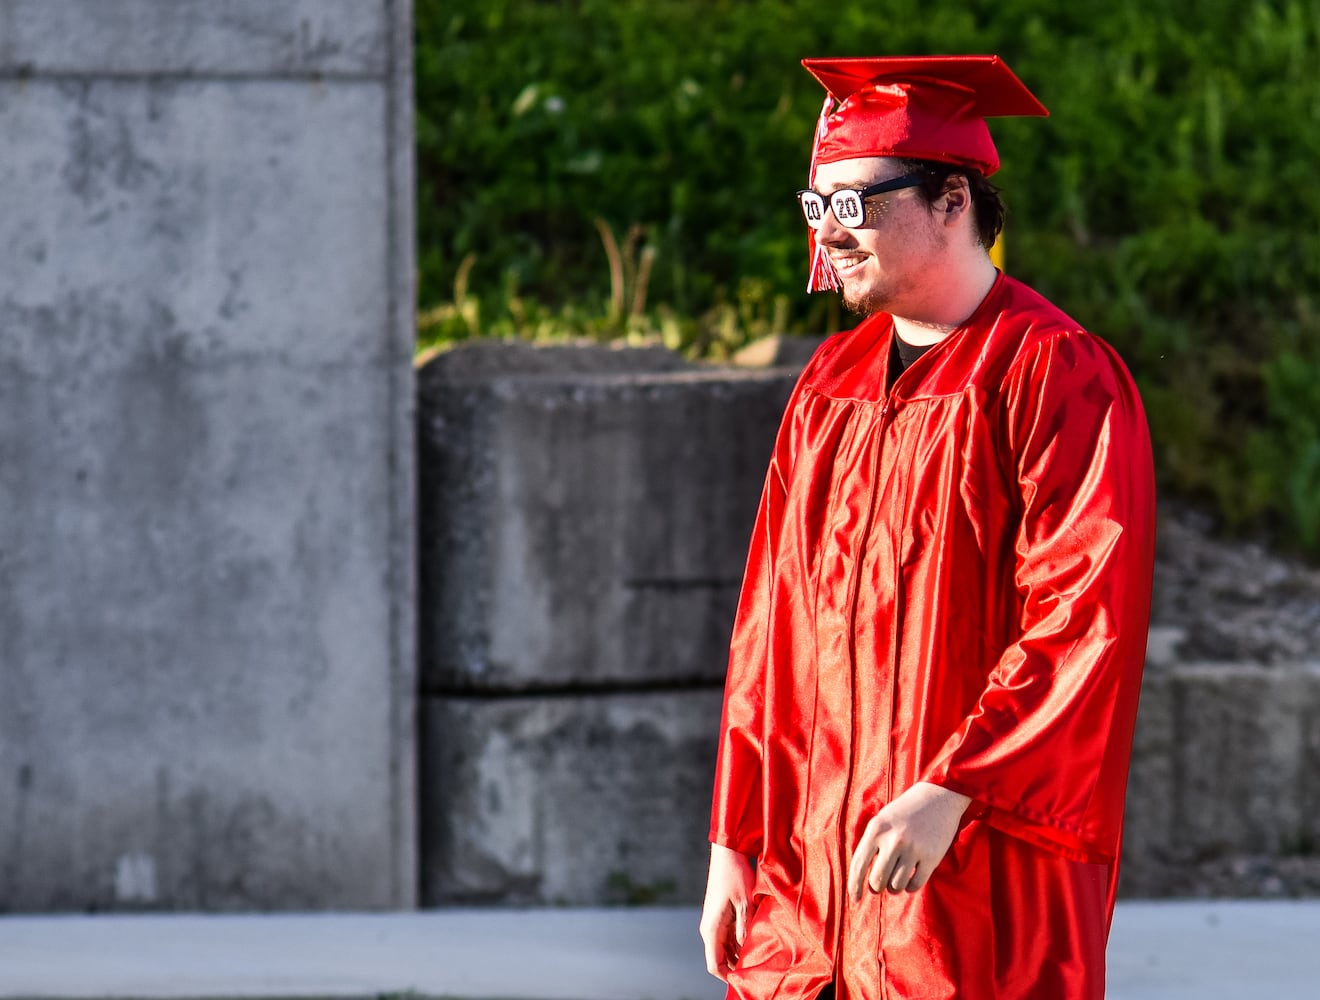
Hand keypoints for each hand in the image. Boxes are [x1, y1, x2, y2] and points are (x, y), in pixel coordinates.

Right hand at [699, 843, 755, 980]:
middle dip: (737, 967)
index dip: (728, 977)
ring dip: (740, 955)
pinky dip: (740, 943)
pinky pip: (729, 936)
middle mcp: (710, 928)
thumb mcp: (744, 905)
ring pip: (726, 948)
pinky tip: (756, 942)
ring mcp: (716, 921)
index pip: (714, 965)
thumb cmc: (735, 876)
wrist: (728, 852)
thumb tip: (746, 952)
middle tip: (759, 971)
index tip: (745, 982)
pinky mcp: (721, 915)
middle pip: (721, 959)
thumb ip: (744, 931)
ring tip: (761, 958)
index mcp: (711, 929)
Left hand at [847, 782, 972, 900]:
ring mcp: (913, 849)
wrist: (937, 797)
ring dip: (894, 887)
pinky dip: (910, 887)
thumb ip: (871, 846)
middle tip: (881, 883)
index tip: (855, 900)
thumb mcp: (882, 821)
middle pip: (877, 881)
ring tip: (897, 876)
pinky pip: (914, 885)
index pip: (859, 865)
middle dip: (877, 887)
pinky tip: (911, 877)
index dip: (854, 886)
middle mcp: (893, 840)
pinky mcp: (931, 858)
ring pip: (896, 886)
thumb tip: (862, 881)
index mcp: (876, 830)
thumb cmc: (904, 812)